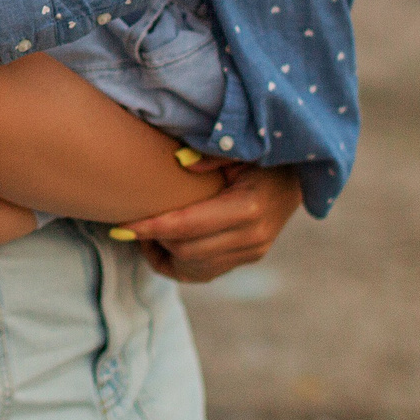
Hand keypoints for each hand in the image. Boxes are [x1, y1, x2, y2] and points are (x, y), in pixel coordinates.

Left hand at [129, 163, 302, 283]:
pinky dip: (179, 262)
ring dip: (164, 253)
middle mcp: (252, 237)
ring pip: (192, 267)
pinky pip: (204, 272)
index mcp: (247, 208)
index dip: (151, 227)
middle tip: (129, 221)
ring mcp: (252, 252)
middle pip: (185, 250)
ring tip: (145, 232)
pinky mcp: (248, 259)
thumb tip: (180, 161)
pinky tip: (164, 243)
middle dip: (154, 239)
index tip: (121, 224)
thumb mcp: (240, 146)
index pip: (186, 226)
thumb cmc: (262, 153)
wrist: (298, 173)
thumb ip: (212, 153)